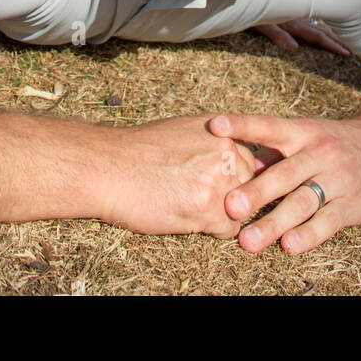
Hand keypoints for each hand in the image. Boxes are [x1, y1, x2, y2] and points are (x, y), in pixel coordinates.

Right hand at [100, 115, 258, 236]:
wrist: (109, 166)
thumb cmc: (138, 150)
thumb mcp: (183, 130)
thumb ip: (212, 142)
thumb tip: (227, 158)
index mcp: (223, 130)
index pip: (249, 158)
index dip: (235, 174)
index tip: (218, 181)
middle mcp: (228, 151)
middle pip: (251, 182)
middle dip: (233, 193)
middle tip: (202, 196)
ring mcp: (221, 180)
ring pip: (243, 207)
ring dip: (223, 212)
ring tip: (193, 207)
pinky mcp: (209, 209)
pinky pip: (229, 229)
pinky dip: (212, 230)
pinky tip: (188, 217)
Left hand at [210, 112, 360, 252]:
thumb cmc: (329, 145)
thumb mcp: (303, 137)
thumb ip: (270, 153)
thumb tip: (231, 164)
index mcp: (302, 132)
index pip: (268, 126)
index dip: (242, 125)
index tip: (216, 126)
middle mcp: (319, 152)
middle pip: (285, 174)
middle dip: (257, 191)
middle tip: (230, 207)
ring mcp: (338, 178)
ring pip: (303, 202)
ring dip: (275, 223)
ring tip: (249, 241)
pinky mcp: (353, 204)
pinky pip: (328, 221)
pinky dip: (308, 235)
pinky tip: (289, 246)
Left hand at [251, 19, 349, 56]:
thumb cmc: (252, 10)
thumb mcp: (263, 24)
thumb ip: (278, 35)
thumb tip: (295, 48)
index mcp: (294, 23)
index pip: (318, 36)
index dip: (333, 45)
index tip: (347, 52)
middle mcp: (298, 17)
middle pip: (323, 30)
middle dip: (339, 40)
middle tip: (353, 48)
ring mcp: (296, 13)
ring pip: (318, 23)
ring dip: (332, 31)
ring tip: (346, 37)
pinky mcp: (290, 10)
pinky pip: (310, 18)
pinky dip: (320, 23)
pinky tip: (324, 25)